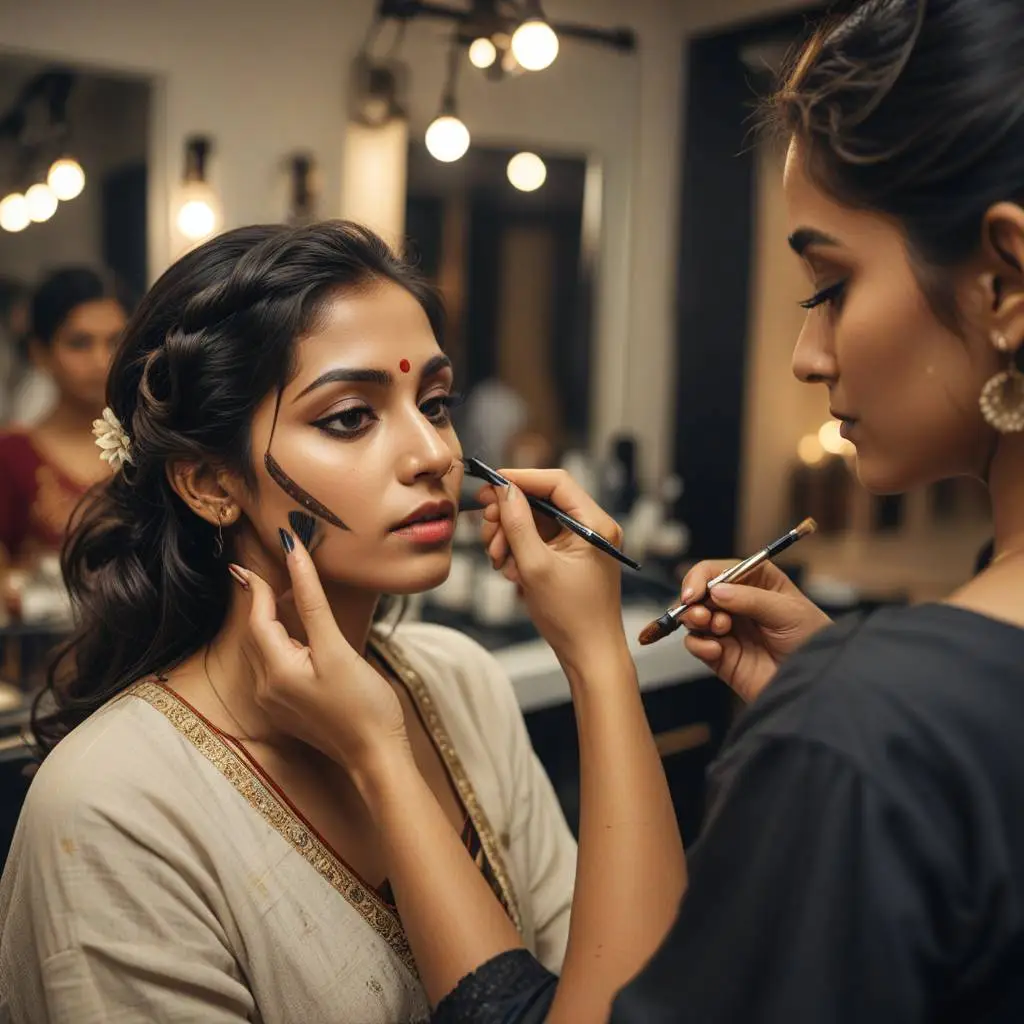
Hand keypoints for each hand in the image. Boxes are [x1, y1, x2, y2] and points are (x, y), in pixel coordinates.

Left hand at [230, 531, 409, 773]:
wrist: (377, 756)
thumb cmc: (364, 704)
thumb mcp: (337, 647)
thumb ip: (311, 599)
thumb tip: (293, 554)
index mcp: (275, 671)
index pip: (258, 617)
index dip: (262, 584)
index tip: (266, 555)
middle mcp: (266, 688)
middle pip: (255, 632)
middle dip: (262, 599)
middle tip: (272, 568)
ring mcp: (275, 701)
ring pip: (262, 649)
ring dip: (269, 620)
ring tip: (283, 593)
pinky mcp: (288, 709)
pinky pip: (273, 665)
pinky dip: (279, 642)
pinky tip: (296, 634)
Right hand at [478, 469, 626, 671]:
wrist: (589, 655)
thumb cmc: (571, 616)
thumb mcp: (536, 567)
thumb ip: (518, 524)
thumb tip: (503, 490)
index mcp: (595, 524)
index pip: (556, 482)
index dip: (520, 478)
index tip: (489, 484)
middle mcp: (592, 527)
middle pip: (542, 501)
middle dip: (509, 515)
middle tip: (487, 529)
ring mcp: (581, 543)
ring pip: (536, 522)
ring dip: (510, 536)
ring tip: (497, 559)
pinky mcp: (571, 557)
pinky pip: (539, 541)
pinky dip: (519, 550)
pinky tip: (510, 570)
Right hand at [677, 560, 831, 702]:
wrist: (816, 683)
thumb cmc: (813, 640)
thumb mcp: (788, 611)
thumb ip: (751, 599)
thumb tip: (716, 591)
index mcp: (756, 582)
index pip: (719, 570)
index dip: (702, 577)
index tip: (695, 592)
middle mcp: (737, 603)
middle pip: (700, 591)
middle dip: (695, 600)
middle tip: (703, 614)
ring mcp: (727, 629)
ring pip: (693, 616)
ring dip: (695, 619)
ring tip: (713, 627)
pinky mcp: (720, 654)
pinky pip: (696, 644)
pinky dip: (698, 645)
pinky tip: (715, 649)